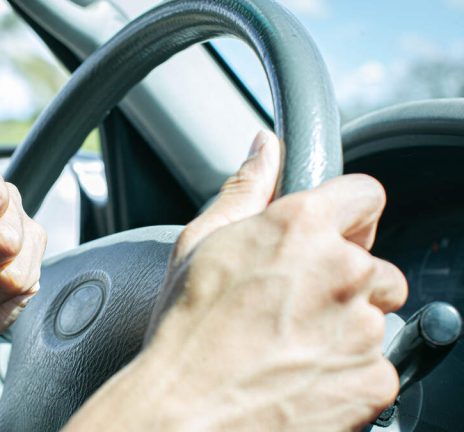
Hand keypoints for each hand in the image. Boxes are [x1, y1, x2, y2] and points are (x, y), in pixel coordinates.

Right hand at [66, 130, 406, 430]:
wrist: (185, 411)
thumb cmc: (185, 331)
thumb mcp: (200, 244)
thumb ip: (245, 187)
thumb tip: (265, 147)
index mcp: (301, 228)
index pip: (366, 194)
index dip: (346, 214)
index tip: (332, 234)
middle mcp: (342, 271)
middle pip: (373, 261)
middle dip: (343, 277)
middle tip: (291, 302)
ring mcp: (363, 328)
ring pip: (375, 314)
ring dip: (345, 325)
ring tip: (288, 343)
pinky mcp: (374, 377)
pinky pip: (376, 363)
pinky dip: (347, 369)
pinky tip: (300, 373)